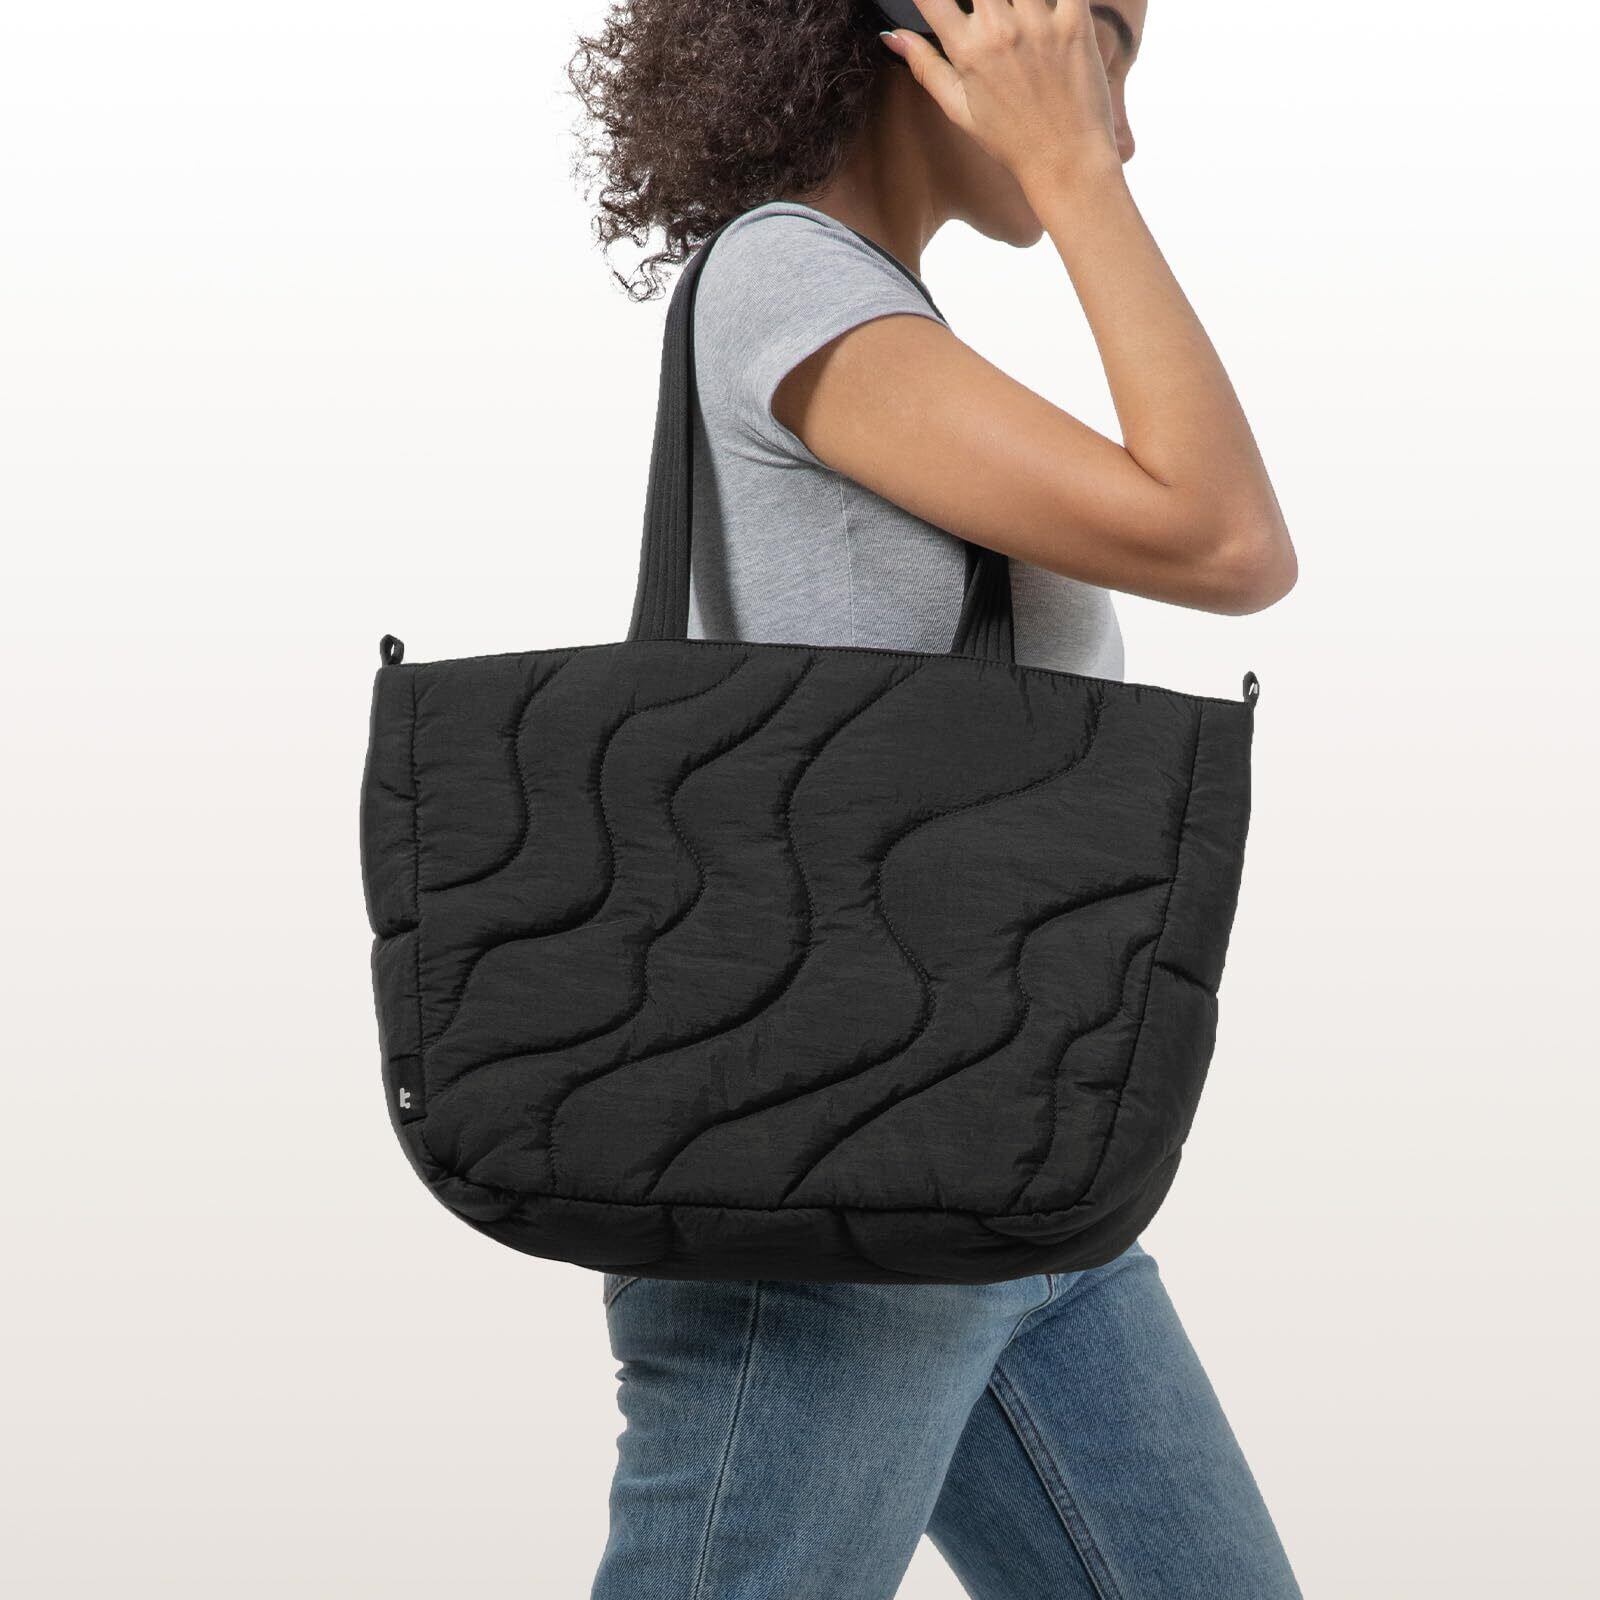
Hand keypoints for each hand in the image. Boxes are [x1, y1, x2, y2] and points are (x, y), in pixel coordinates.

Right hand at [883, 0, 1121, 195]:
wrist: (1064, 160)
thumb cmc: (1011, 139)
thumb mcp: (958, 109)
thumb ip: (925, 67)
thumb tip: (891, 37)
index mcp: (967, 50)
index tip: (934, 1)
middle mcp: (1000, 30)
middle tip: (982, 7)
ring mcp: (1040, 23)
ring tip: (1013, 8)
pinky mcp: (1075, 23)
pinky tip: (1047, 2)